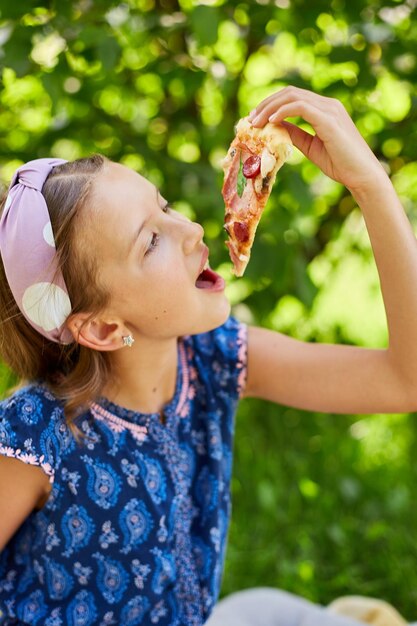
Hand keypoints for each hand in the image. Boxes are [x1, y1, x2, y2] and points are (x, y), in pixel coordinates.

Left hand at [249, 86, 386, 194]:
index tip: (255, 119)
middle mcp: (328, 105)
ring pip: (292, 97)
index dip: (271, 105)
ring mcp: (329, 110)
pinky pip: (301, 107)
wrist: (361, 175)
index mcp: (325, 109)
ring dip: (270, 107)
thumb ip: (296, 135)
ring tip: (256, 122)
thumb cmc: (340, 164)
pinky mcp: (328, 120)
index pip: (293, 97)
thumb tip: (276, 128)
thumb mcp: (311, 147)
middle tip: (250, 119)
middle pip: (290, 92)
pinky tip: (271, 122)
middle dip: (266, 104)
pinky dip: (283, 111)